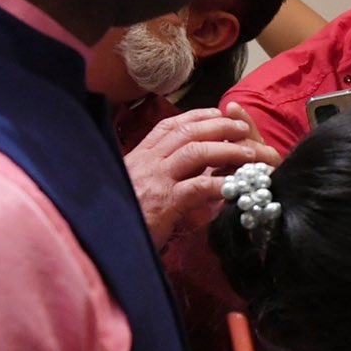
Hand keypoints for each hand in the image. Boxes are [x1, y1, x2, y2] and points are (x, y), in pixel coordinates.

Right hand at [123, 105, 278, 246]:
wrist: (101, 237)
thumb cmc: (121, 217)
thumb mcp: (135, 187)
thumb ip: (157, 175)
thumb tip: (185, 170)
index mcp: (140, 156)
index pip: (169, 126)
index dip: (196, 116)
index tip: (218, 112)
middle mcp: (147, 162)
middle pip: (187, 133)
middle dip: (218, 126)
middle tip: (242, 128)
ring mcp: (156, 180)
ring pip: (195, 152)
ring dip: (226, 150)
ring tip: (249, 153)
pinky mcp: (164, 203)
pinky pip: (198, 186)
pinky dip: (220, 183)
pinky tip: (237, 186)